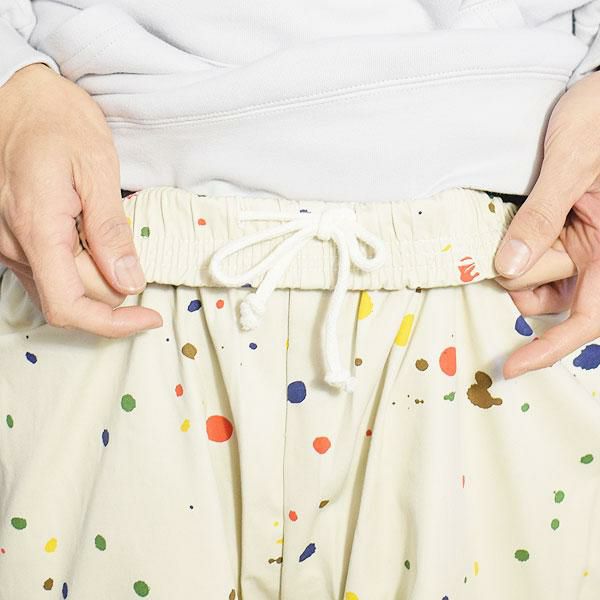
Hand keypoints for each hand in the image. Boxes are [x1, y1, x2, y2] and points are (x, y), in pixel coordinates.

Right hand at [0, 63, 161, 336]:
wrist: (17, 96)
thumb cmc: (57, 122)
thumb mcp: (96, 168)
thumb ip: (111, 231)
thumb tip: (129, 282)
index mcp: (37, 228)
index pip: (70, 306)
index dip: (113, 324)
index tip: (148, 319)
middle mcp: (13, 245)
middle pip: (74, 299)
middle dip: (114, 292)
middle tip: (141, 264)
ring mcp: (7, 245)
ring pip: (60, 290)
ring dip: (98, 283)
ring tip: (119, 250)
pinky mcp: (11, 240)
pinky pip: (48, 275)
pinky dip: (79, 273)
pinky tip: (98, 250)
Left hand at [494, 70, 599, 378]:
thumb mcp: (571, 162)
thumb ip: (540, 217)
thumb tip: (508, 270)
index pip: (590, 314)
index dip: (552, 347)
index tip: (513, 366)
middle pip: (554, 296)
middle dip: (521, 280)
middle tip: (499, 245)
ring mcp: (588, 243)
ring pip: (542, 281)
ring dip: (516, 267)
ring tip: (510, 223)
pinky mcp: (571, 232)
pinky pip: (540, 259)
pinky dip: (519, 254)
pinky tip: (511, 229)